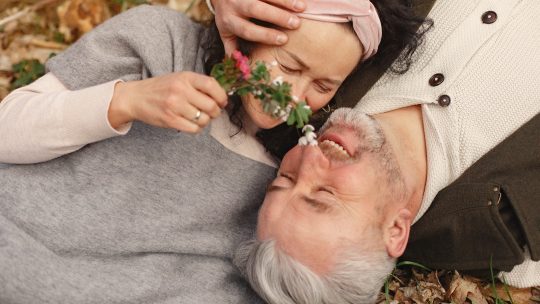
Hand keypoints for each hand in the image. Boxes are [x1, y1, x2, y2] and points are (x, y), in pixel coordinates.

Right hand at [109, 72, 227, 132]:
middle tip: (212, 112)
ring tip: (199, 117)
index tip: (222, 102)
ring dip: (205, 121)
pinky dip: (197, 128)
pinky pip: (194, 129)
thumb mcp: (180, 79)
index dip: (222, 96)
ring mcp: (175, 106)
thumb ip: (199, 85)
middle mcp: (180, 90)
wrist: (136, 97)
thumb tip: (222, 96)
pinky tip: (192, 123)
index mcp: (185, 77)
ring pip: (204, 119)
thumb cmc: (162, 88)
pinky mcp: (170, 120)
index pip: (212, 85)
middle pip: (211, 106)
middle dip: (216, 112)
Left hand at [212, 0, 306, 53]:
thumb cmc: (228, 16)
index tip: (283, 40)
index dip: (265, 35)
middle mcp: (235, 4)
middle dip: (277, 16)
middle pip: (256, 9)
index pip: (247, 29)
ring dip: (285, 1)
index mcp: (229, 21)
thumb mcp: (226, 33)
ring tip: (302, 8)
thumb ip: (233, 49)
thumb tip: (241, 70)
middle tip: (296, 24)